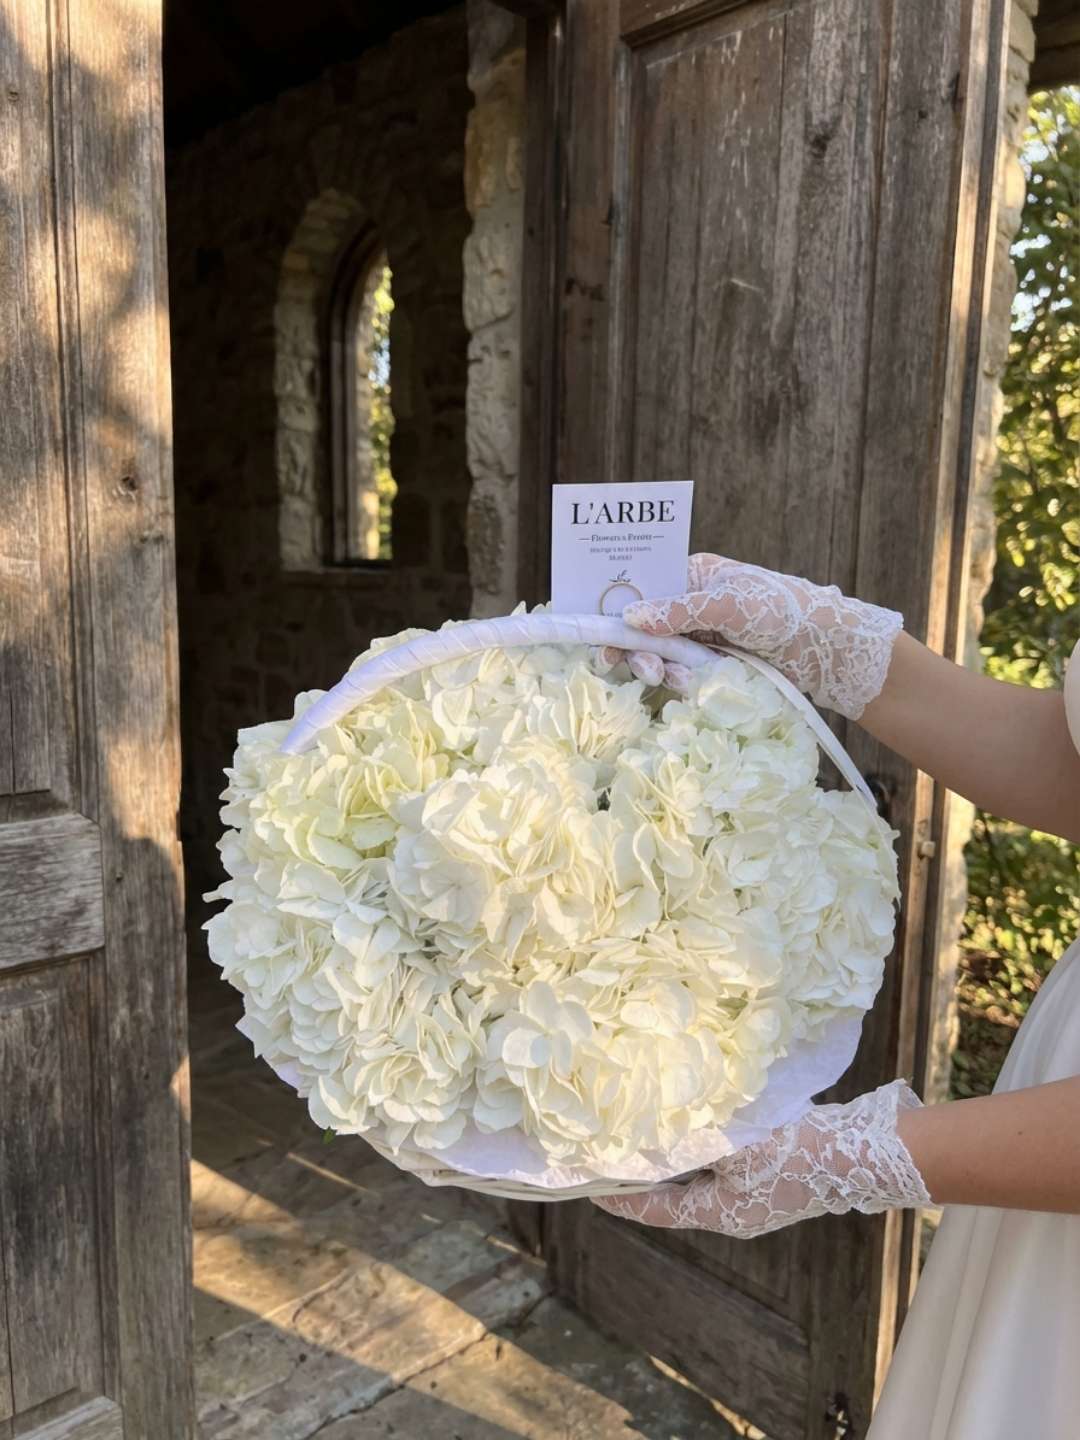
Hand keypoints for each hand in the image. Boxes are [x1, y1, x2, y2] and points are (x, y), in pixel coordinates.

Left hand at [592, 1080, 929, 1237]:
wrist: (862, 1152)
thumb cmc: (796, 1151)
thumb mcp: (737, 1143)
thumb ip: (695, 1139)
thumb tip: (656, 1130)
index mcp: (720, 1212)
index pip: (656, 1208)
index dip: (622, 1197)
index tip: (590, 1187)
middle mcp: (733, 1211)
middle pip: (675, 1194)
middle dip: (646, 1173)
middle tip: (612, 1150)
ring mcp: (754, 1195)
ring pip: (700, 1177)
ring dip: (674, 1157)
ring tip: (643, 1132)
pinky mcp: (770, 1175)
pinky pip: (723, 1164)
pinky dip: (702, 1146)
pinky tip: (693, 1121)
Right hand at [594, 553, 902, 719]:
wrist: (824, 649)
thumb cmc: (781, 609)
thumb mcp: (729, 604)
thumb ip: (679, 611)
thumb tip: (631, 616)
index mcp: (690, 573)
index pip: (639, 584)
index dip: (613, 605)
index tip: (595, 630)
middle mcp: (687, 601)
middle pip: (640, 623)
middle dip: (631, 645)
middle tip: (622, 665)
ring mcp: (697, 634)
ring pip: (657, 652)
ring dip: (656, 666)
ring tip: (667, 678)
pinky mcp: (709, 663)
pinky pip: (679, 671)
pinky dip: (678, 679)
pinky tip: (688, 684)